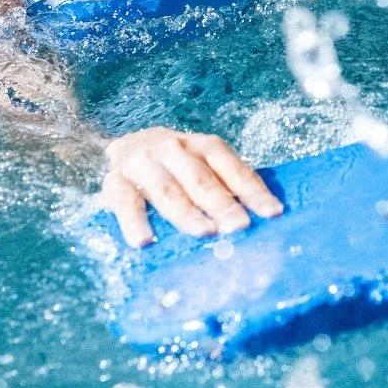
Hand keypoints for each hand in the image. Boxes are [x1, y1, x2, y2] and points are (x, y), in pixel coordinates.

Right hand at [101, 128, 282, 247]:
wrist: (126, 147)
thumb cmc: (176, 167)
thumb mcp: (202, 166)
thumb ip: (226, 186)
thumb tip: (266, 217)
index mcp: (201, 146)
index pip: (231, 167)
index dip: (252, 190)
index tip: (272, 213)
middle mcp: (173, 149)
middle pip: (201, 179)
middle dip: (222, 204)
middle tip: (239, 226)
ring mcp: (142, 163)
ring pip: (167, 190)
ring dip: (186, 213)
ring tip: (204, 232)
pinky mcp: (115, 182)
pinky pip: (126, 202)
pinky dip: (134, 221)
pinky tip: (144, 241)